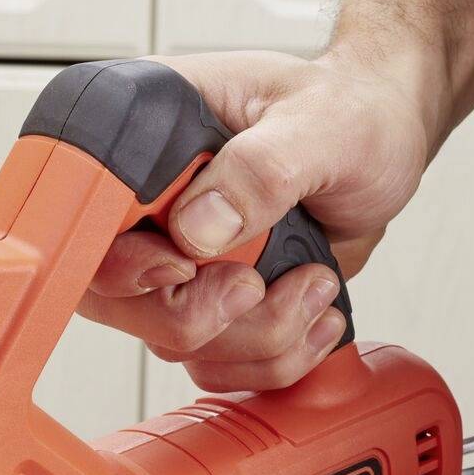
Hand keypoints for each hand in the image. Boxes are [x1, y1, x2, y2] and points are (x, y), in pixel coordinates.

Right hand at [79, 48, 440, 391]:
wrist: (387, 144)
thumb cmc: (351, 111)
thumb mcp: (319, 125)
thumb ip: (259, 170)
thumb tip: (196, 229)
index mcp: (149, 138)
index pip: (86, 214)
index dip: (119, 259)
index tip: (182, 267)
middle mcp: (149, 204)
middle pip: (115, 298)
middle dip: (198, 312)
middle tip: (259, 284)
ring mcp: (175, 257)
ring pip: (172, 341)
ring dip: (255, 335)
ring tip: (315, 284)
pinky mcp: (210, 300)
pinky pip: (216, 363)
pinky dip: (273, 357)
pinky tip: (314, 314)